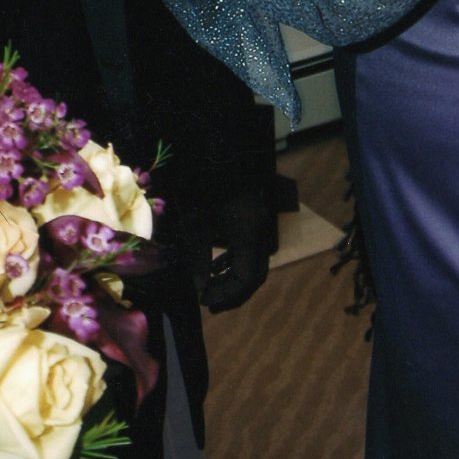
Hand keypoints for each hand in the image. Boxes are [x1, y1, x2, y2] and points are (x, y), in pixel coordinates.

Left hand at [190, 192, 274, 313]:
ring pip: (254, 264)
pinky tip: (216, 268)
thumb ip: (199, 259)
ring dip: (233, 279)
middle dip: (233, 292)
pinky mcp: (252, 220)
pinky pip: (249, 250)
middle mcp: (261, 232)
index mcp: (250, 234)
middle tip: (209, 304)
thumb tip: (199, 287)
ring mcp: (259, 225)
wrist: (215, 155)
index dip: (227, 294)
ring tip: (210, 291)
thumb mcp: (196, 225)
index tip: (204, 301)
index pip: (247, 278)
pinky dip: (234, 263)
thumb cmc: (202, 187)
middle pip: (255, 275)